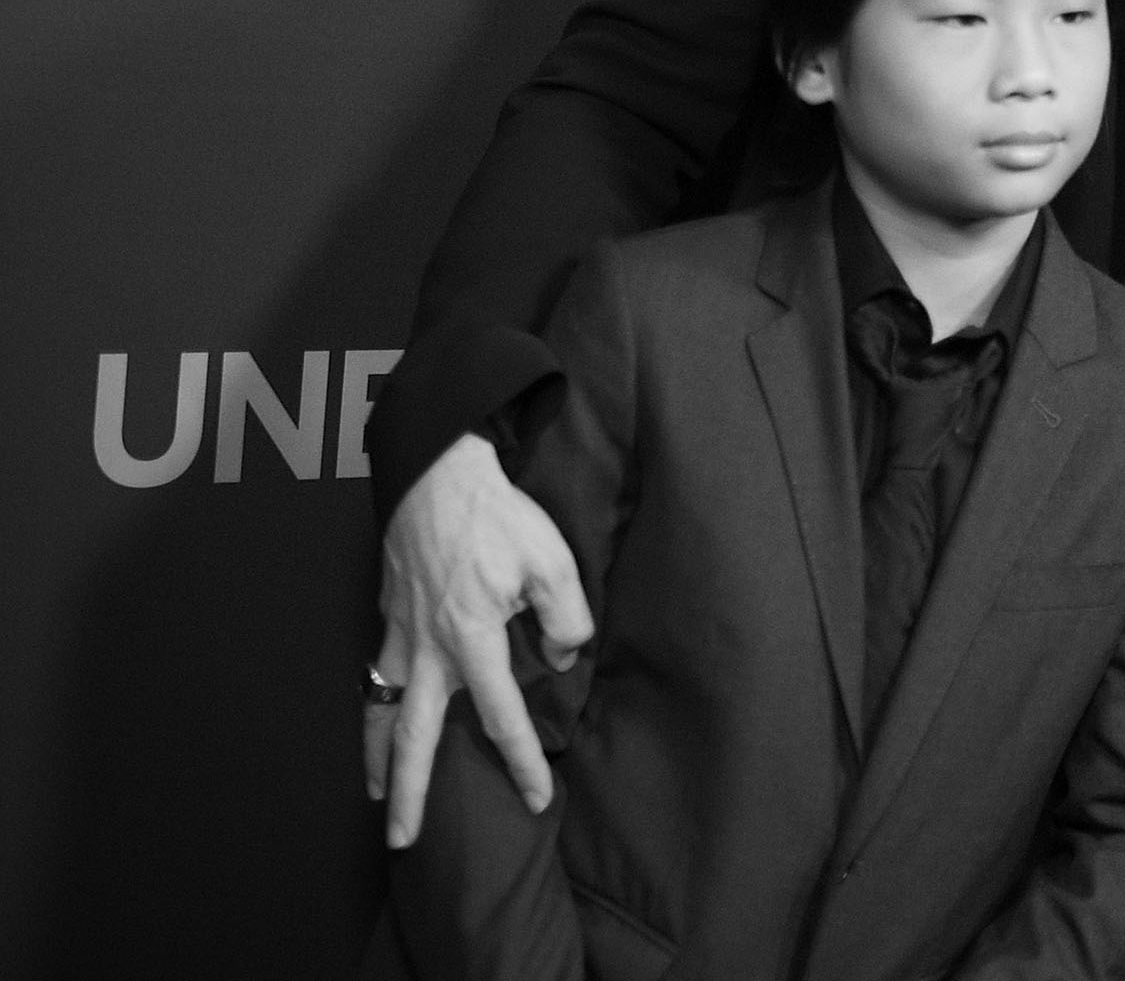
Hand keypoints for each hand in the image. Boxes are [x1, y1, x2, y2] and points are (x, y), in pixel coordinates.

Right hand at [363, 433, 593, 847]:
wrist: (435, 473)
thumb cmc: (496, 515)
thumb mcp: (552, 561)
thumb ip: (565, 617)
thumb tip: (560, 658)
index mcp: (472, 639)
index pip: (502, 718)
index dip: (522, 762)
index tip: (536, 798)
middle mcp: (427, 649)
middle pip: (413, 739)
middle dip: (408, 794)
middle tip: (400, 840)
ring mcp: (399, 635)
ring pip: (381, 713)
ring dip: (377, 759)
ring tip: (376, 796)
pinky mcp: (386, 617)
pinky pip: (375, 679)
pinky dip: (372, 713)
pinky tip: (378, 726)